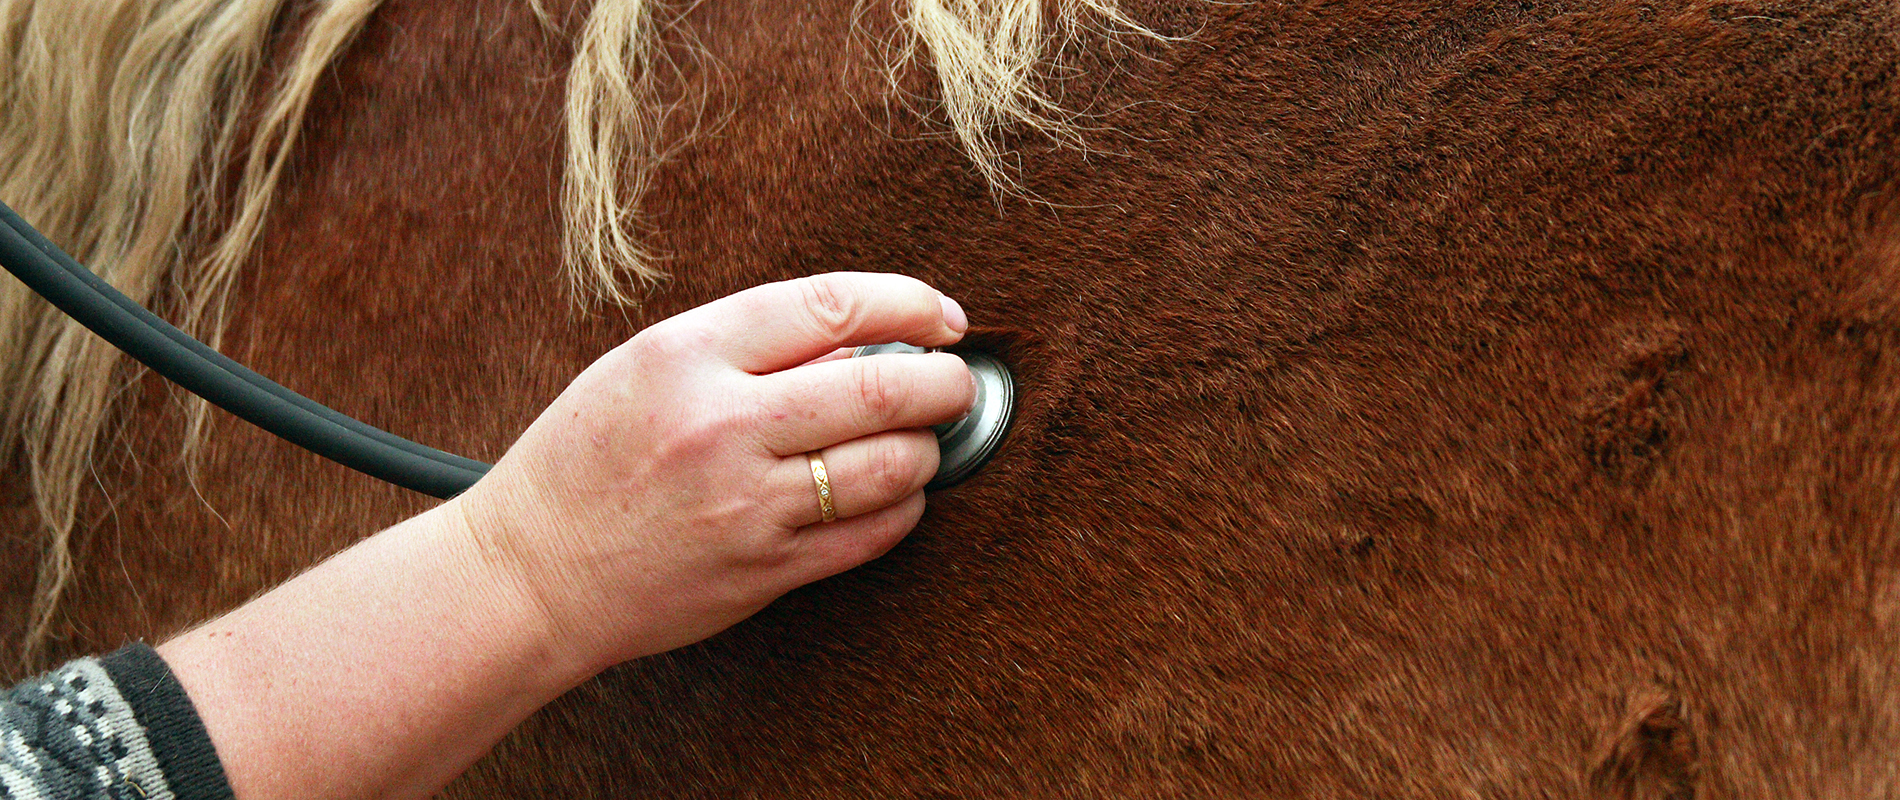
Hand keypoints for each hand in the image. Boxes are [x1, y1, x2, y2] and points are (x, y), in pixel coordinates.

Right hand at [450, 272, 974, 674]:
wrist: (530, 574)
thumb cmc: (585, 460)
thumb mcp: (646, 367)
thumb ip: (748, 345)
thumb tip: (865, 334)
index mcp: (686, 355)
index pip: (831, 305)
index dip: (909, 303)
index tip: (942, 316)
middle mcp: (722, 425)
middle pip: (883, 387)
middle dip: (944, 381)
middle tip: (957, 381)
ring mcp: (747, 504)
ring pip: (892, 466)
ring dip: (929, 448)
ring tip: (923, 439)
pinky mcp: (765, 570)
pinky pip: (872, 534)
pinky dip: (905, 507)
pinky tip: (897, 493)